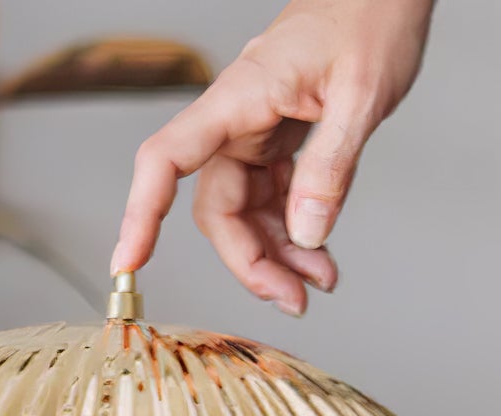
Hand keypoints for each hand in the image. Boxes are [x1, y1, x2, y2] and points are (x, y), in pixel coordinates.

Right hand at [112, 0, 434, 314]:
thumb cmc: (373, 15)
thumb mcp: (362, 93)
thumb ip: (330, 165)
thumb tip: (305, 235)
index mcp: (239, 97)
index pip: (167, 160)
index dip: (141, 214)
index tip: (128, 263)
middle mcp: (238, 119)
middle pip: (217, 209)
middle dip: (250, 262)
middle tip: (294, 301)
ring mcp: (257, 133)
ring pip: (245, 214)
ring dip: (277, 257)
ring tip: (319, 283)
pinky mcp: (280, 142)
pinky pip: (273, 201)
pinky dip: (295, 235)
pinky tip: (320, 258)